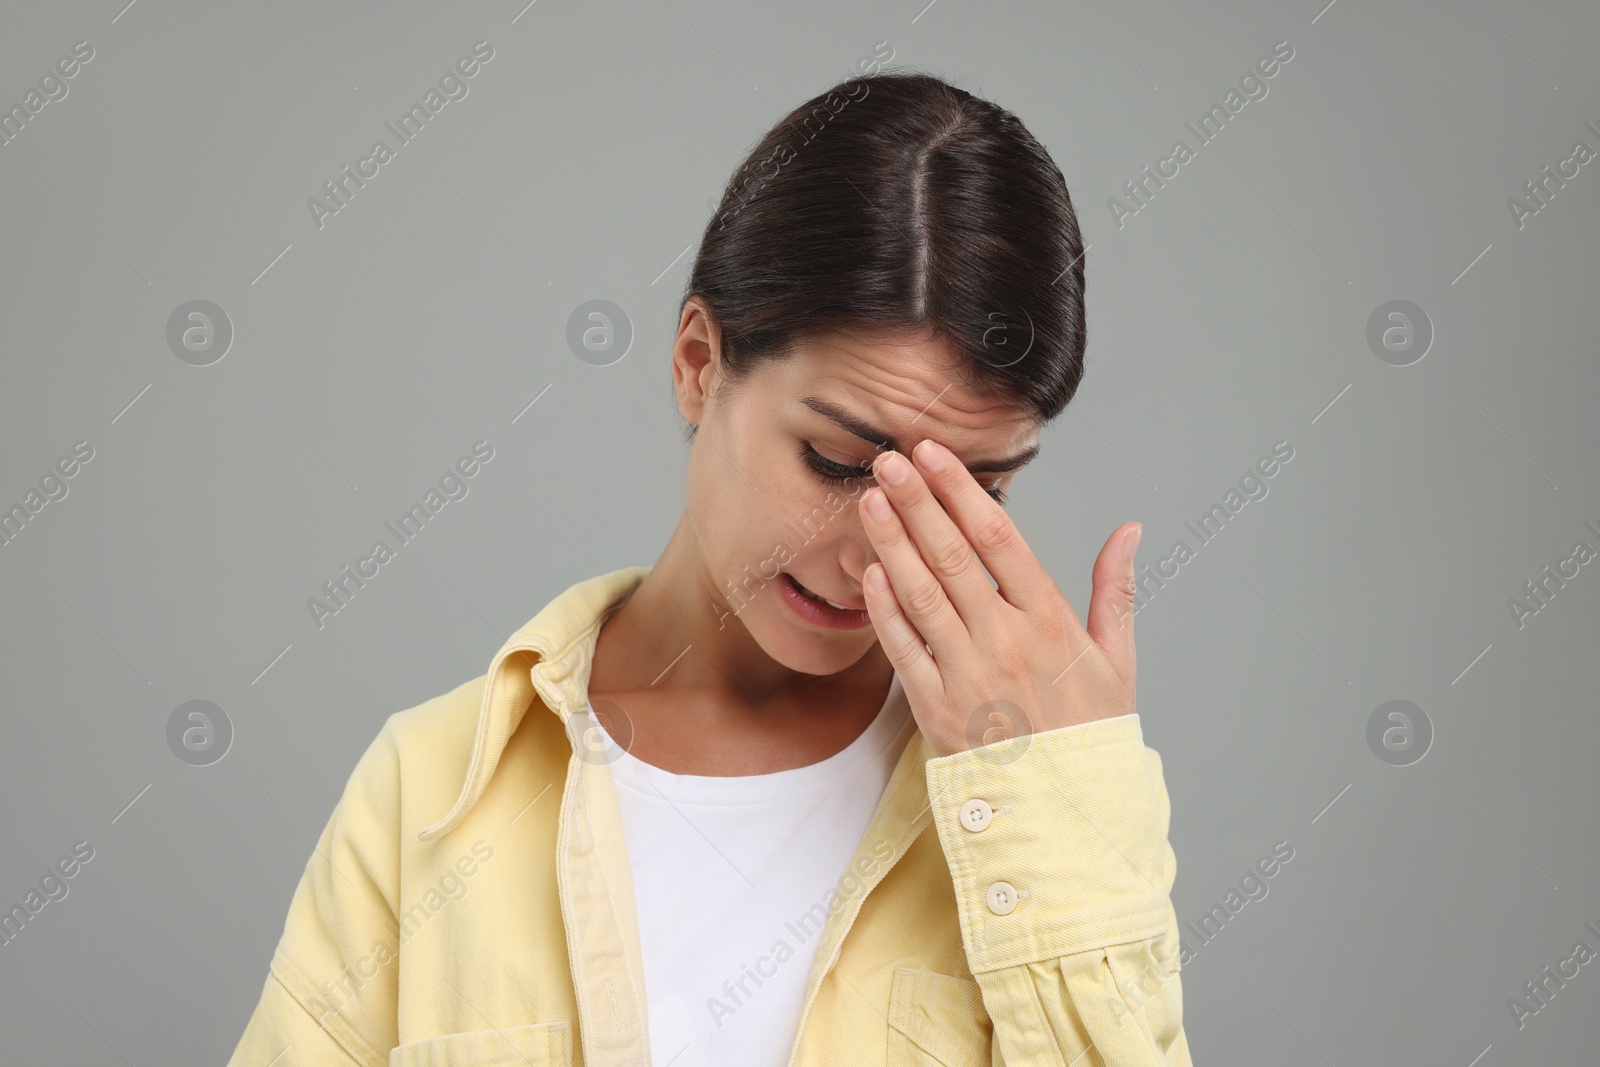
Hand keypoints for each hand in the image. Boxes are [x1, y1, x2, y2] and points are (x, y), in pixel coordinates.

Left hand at [858, 439, 1140, 757]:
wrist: (1067, 816)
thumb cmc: (1091, 736)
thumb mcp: (1118, 661)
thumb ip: (1115, 590)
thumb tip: (1129, 530)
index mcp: (1050, 622)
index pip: (999, 539)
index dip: (961, 491)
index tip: (934, 453)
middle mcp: (1006, 641)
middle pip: (952, 556)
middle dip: (917, 501)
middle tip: (888, 460)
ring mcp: (967, 674)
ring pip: (921, 595)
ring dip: (891, 543)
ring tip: (870, 501)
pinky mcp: (935, 709)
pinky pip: (903, 650)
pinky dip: (883, 609)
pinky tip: (867, 571)